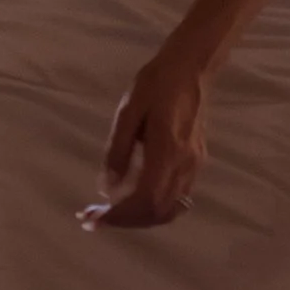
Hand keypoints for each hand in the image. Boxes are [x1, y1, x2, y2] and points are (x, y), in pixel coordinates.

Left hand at [81, 43, 209, 232]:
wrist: (190, 68)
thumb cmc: (155, 84)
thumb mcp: (127, 113)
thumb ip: (118, 152)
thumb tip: (107, 189)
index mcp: (167, 151)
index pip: (144, 200)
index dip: (118, 216)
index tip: (93, 218)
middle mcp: (184, 165)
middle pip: (156, 211)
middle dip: (124, 221)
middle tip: (93, 218)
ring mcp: (194, 165)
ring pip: (168, 209)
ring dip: (138, 217)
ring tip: (109, 212)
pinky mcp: (196, 162)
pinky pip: (176, 198)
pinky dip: (153, 207)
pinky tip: (132, 197)